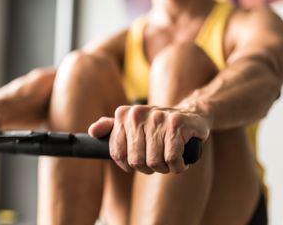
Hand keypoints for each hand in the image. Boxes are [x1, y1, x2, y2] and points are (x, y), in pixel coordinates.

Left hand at [89, 105, 209, 173]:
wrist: (190, 114)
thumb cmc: (157, 125)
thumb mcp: (131, 124)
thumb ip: (111, 129)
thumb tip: (92, 132)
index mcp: (123, 115)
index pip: (118, 154)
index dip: (130, 165)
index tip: (141, 159)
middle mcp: (138, 113)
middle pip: (136, 161)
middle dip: (149, 167)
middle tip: (158, 159)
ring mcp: (158, 117)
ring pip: (154, 162)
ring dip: (165, 168)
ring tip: (170, 157)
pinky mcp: (177, 124)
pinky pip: (172, 159)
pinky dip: (177, 166)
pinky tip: (180, 159)